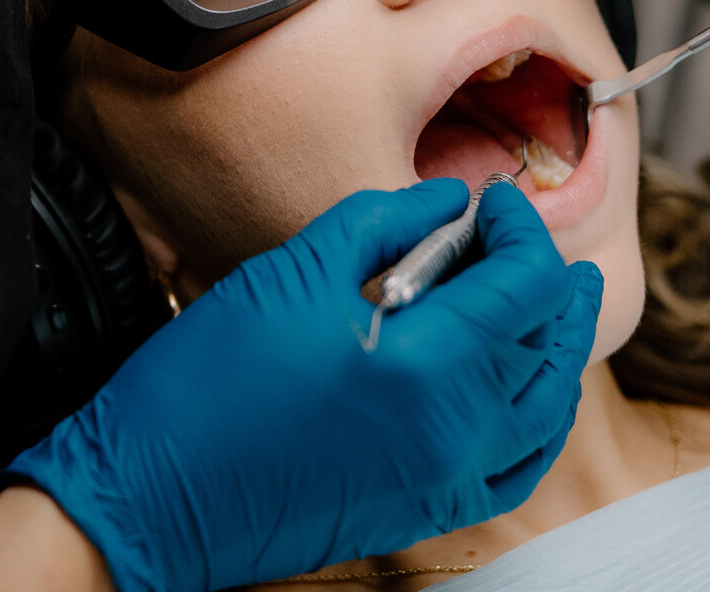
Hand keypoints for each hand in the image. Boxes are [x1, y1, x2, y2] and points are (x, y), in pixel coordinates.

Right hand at [7, 180, 603, 591]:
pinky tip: (524, 390)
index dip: (522, 229)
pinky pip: (518, 467)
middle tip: (526, 238)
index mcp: (423, 364)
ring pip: (545, 407)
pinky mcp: (425, 509)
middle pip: (547, 342)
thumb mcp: (287, 274)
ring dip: (556, 345)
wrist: (154, 495)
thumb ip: (379, 225)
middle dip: (549, 279)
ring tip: (549, 303)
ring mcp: (446, 479)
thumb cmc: (205, 382)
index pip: (524, 284)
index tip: (497, 200)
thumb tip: (447, 201)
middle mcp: (454, 429)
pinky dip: (537, 420)